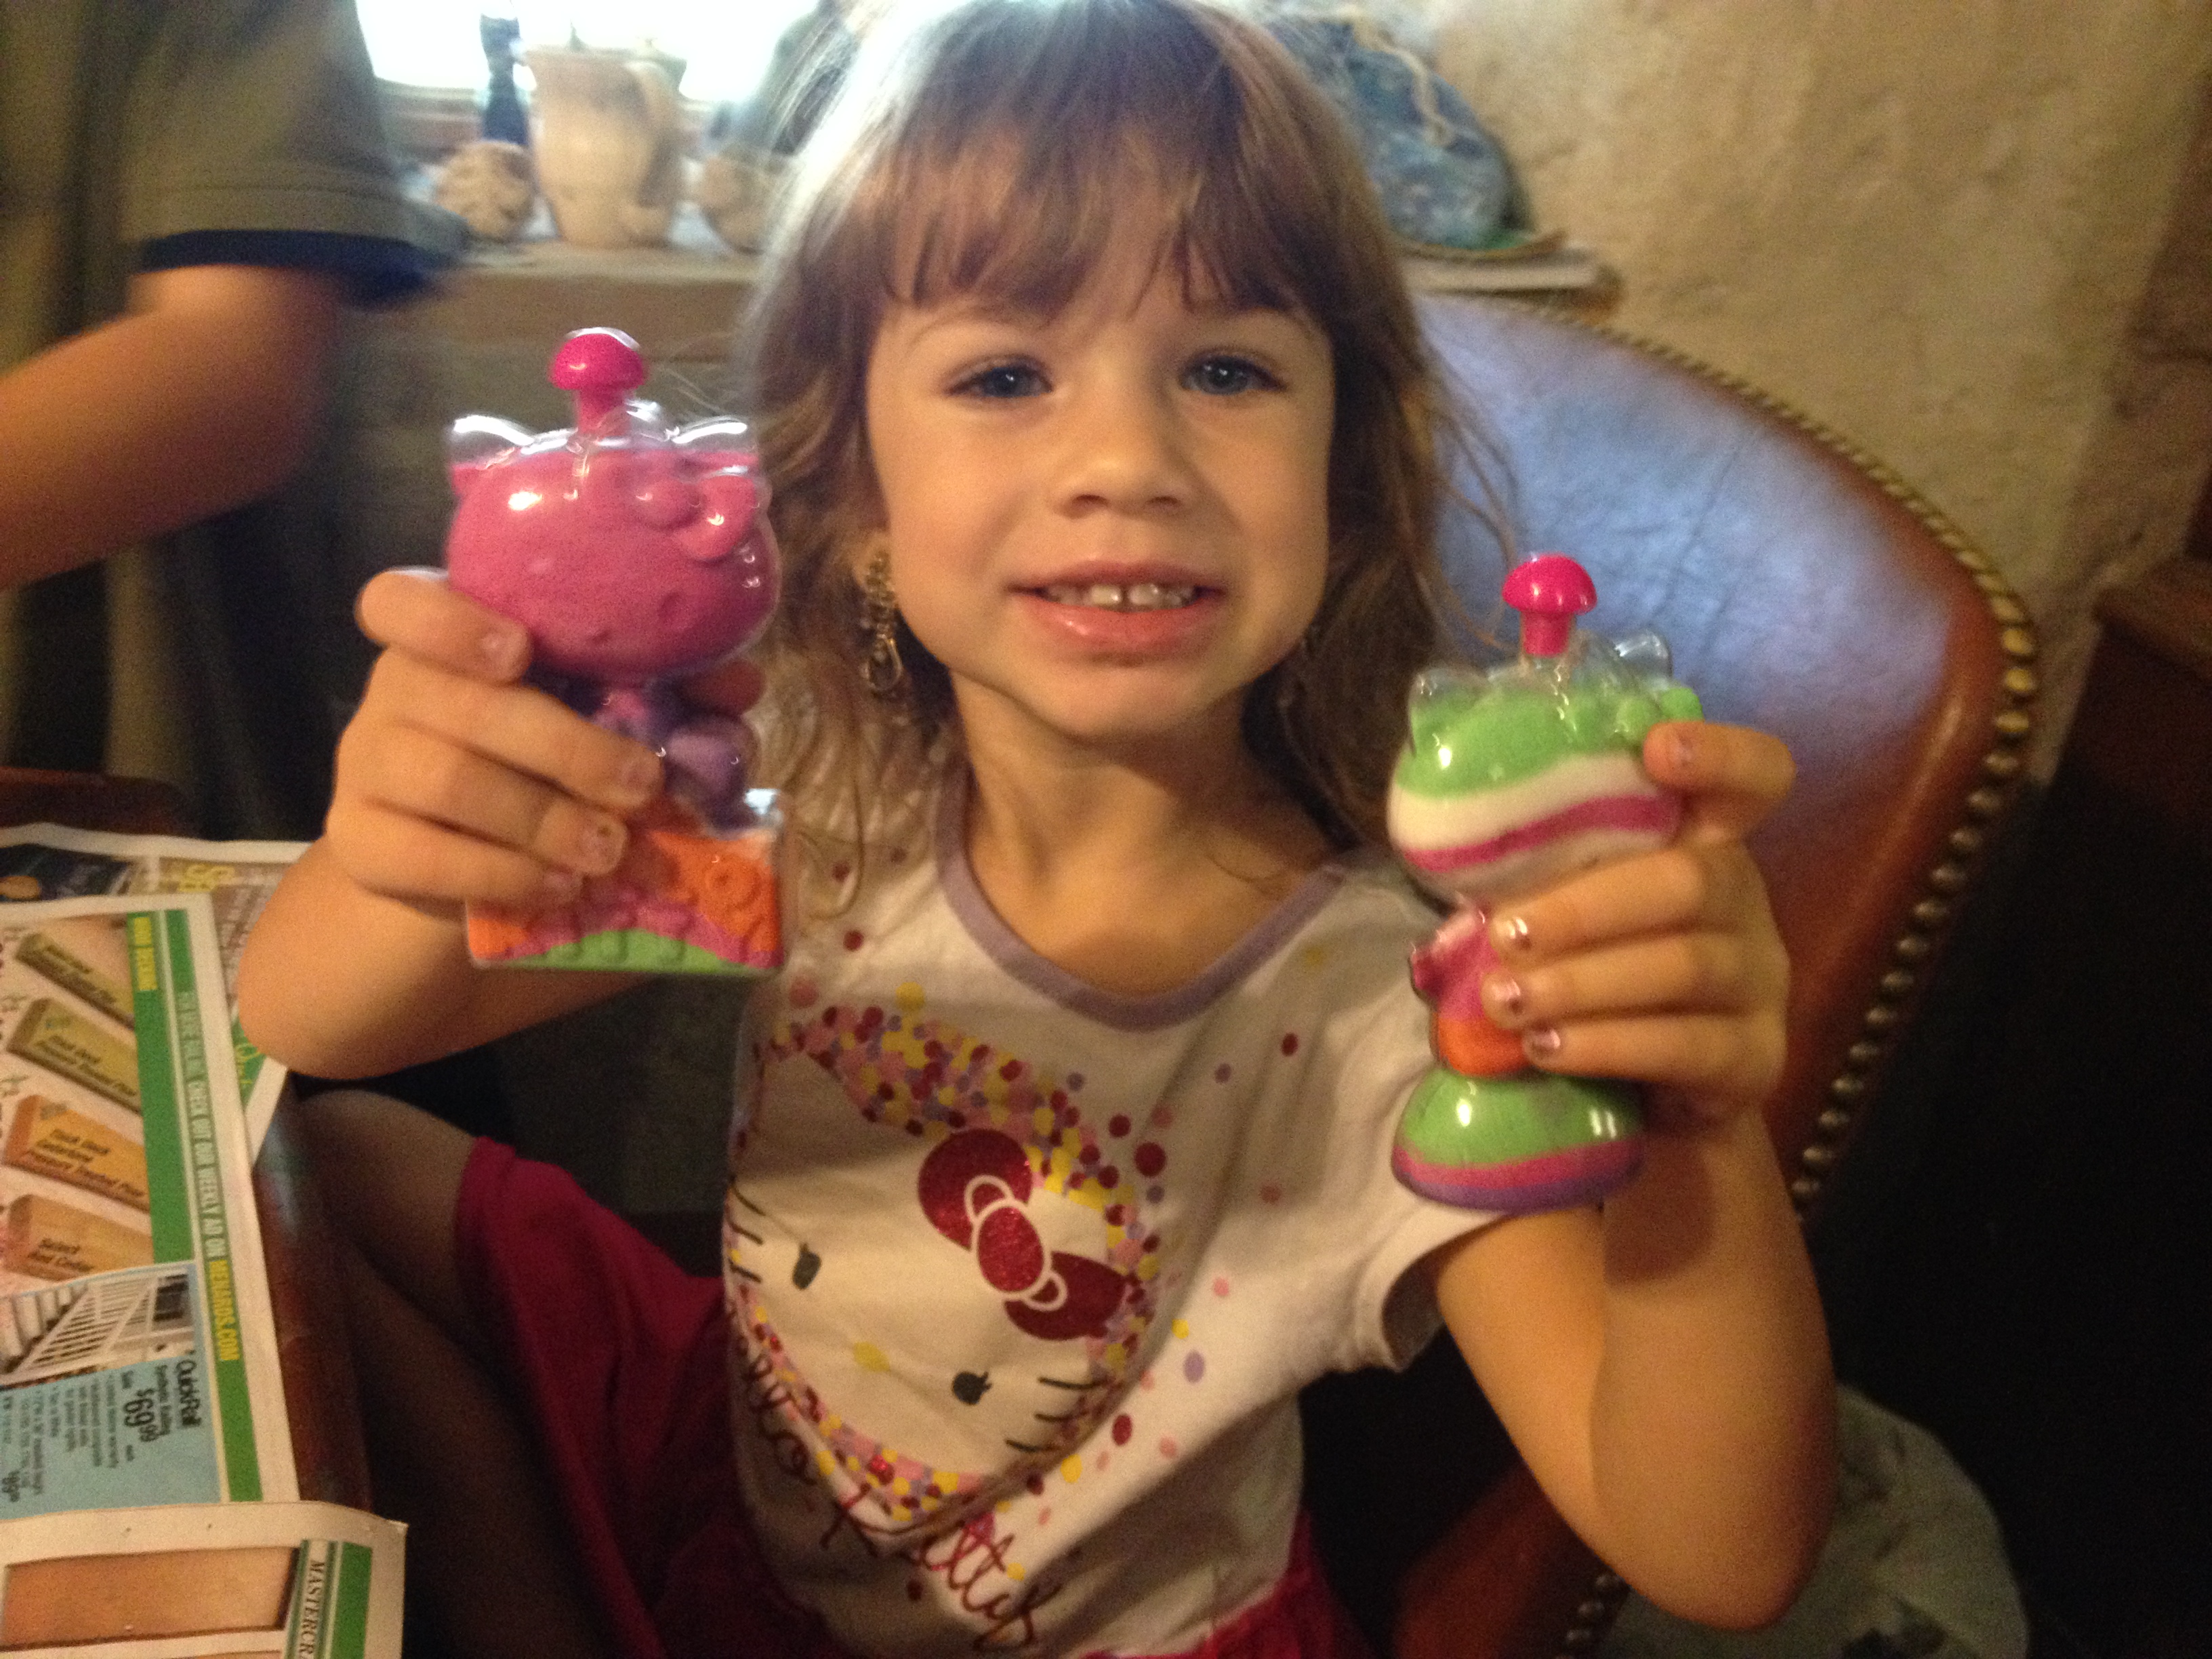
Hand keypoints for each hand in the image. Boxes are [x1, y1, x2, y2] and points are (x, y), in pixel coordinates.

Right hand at [326, 569, 663, 913]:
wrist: (464, 883)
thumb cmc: (549, 783)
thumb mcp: (609, 736)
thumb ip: (669, 700)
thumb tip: (739, 681)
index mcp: (447, 642)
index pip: (399, 600)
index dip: (450, 619)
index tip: (520, 650)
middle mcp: (393, 692)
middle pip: (458, 699)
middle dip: (564, 745)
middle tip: (641, 785)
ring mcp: (363, 769)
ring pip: (443, 777)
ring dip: (541, 817)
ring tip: (609, 850)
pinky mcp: (360, 847)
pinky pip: (421, 855)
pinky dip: (502, 873)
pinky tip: (559, 887)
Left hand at [1475, 722, 1793, 1129]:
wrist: (1652, 1089)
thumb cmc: (1596, 970)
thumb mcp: (1569, 905)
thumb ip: (1536, 872)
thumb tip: (1441, 851)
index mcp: (1707, 843)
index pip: (1754, 777)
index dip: (1721, 755)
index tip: (1658, 749)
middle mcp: (1745, 902)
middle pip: (1690, 882)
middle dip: (1586, 909)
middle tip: (1506, 934)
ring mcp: (1760, 982)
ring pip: (1683, 968)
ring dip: (1582, 983)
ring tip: (1505, 1001)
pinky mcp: (1756, 1059)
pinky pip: (1684, 1046)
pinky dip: (1607, 1044)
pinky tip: (1545, 1047)